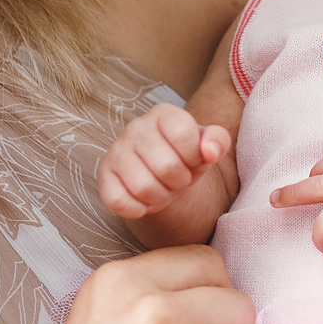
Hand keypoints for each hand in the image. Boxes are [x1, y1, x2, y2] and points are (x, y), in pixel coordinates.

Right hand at [98, 105, 233, 218]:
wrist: (160, 172)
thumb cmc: (185, 156)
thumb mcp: (207, 146)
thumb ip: (218, 141)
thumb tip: (210, 151)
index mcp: (163, 114)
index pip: (183, 134)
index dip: (193, 156)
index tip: (192, 160)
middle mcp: (135, 127)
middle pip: (166, 166)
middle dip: (179, 182)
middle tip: (178, 180)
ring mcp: (116, 152)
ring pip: (143, 187)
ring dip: (160, 197)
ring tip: (162, 189)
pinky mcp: (104, 177)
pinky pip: (119, 202)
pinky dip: (137, 209)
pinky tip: (143, 200)